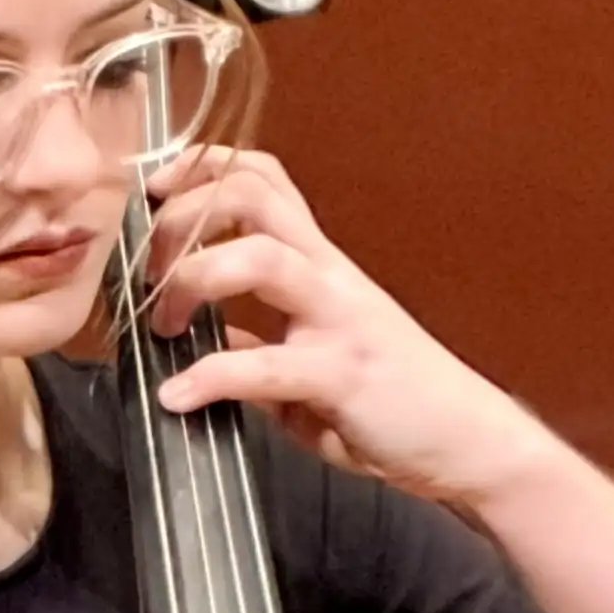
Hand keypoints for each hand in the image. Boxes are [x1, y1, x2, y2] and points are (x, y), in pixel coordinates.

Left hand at [137, 149, 554, 517]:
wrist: (465, 442)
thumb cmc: (393, 404)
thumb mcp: (311, 366)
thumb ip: (257, 343)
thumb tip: (199, 336)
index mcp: (321, 265)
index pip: (262, 179)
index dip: (203, 170)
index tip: (156, 194)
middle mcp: (329, 276)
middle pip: (249, 197)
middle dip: (183, 218)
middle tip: (148, 270)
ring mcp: (339, 320)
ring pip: (259, 258)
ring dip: (193, 278)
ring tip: (161, 323)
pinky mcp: (343, 375)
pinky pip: (267, 365)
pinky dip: (211, 376)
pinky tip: (178, 396)